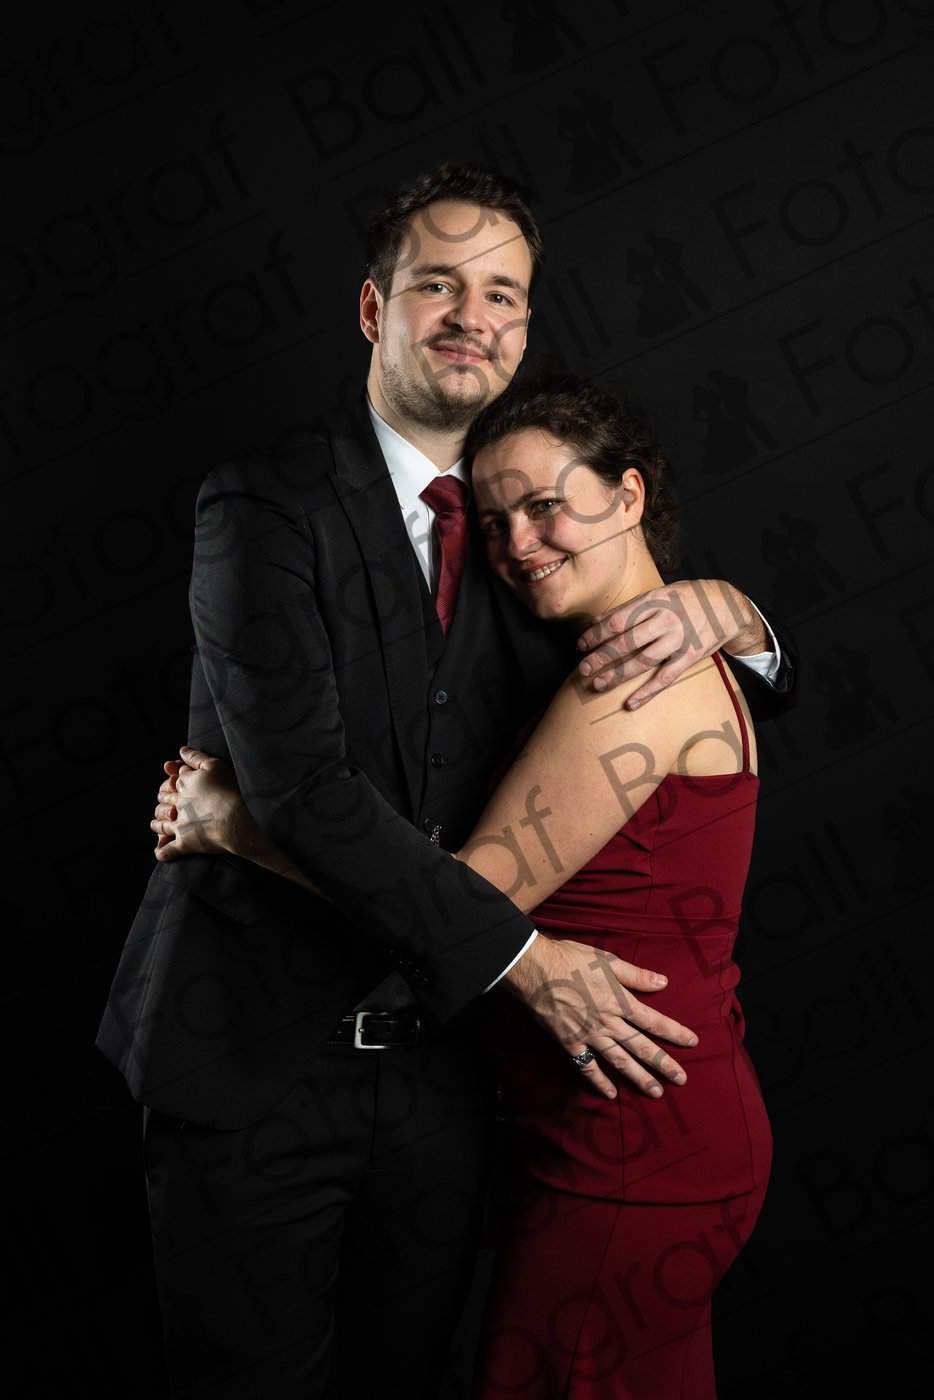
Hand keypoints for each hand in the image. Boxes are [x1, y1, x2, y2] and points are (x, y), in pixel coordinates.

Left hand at [152, 745, 247, 860]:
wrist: (237, 819)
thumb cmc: (230, 790)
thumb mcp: (215, 766)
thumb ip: (196, 758)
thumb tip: (181, 750)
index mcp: (185, 783)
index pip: (175, 779)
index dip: (175, 778)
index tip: (174, 778)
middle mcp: (179, 803)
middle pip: (165, 799)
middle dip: (163, 798)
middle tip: (162, 798)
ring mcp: (180, 824)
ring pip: (162, 824)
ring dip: (157, 824)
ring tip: (156, 824)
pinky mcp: (185, 843)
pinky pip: (168, 850)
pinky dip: (163, 852)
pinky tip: (159, 852)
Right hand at [504, 936, 697, 1098]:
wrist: (536, 969)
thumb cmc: (571, 959)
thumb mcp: (607, 961)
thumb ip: (636, 975)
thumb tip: (663, 983)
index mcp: (620, 1001)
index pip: (653, 1020)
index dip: (674, 1032)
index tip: (692, 1042)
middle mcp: (608, 1023)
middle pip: (641, 1046)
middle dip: (663, 1063)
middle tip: (681, 1079)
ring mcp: (589, 1036)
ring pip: (619, 1061)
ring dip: (639, 1077)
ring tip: (655, 1092)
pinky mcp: (570, 1043)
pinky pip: (587, 1067)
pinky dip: (599, 1081)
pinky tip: (611, 1094)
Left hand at [575, 578, 766, 706]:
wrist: (727, 605)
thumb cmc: (686, 599)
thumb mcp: (659, 593)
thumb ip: (630, 607)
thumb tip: (598, 620)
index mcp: (654, 600)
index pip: (618, 619)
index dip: (596, 633)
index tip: (581, 645)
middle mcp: (665, 619)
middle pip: (626, 642)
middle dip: (601, 657)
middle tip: (583, 669)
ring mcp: (678, 639)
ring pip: (643, 661)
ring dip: (618, 675)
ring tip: (598, 685)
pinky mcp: (690, 656)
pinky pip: (665, 678)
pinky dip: (647, 692)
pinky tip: (630, 703)